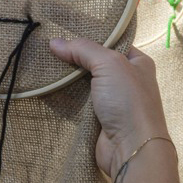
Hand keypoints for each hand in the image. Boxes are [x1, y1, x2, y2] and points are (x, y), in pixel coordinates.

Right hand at [50, 36, 171, 177]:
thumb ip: (83, 50)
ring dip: (67, 80)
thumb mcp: (109, 64)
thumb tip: (55, 42)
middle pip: (96, 64)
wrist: (131, 148)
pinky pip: (79, 104)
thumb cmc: (128, 101)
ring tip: (43, 67)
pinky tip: (47, 89)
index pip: (112, 43)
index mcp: (138, 63)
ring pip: (85, 85)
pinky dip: (66, 99)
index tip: (65, 33)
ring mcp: (113, 102)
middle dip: (75, 60)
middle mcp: (128, 81)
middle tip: (49, 50)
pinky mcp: (99, 120)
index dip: (91, 38)